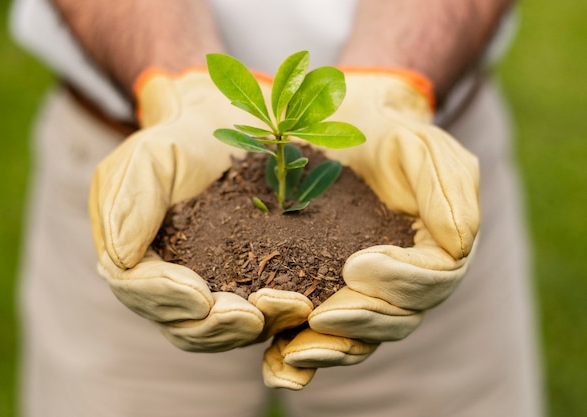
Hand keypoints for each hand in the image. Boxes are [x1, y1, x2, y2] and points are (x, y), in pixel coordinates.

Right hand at [89, 69, 310, 351]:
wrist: (229, 129)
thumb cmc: (186, 139)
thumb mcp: (152, 156)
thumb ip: (129, 199)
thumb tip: (119, 260)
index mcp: (134, 255)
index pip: (137, 289)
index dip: (165, 298)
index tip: (200, 295)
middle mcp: (165, 282)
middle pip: (180, 323)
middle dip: (212, 326)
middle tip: (249, 317)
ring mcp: (204, 290)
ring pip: (215, 331)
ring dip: (243, 331)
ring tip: (278, 314)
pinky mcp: (242, 288)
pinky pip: (250, 318)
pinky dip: (270, 320)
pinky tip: (299, 310)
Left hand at [262, 69, 479, 386]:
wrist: (341, 131)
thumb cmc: (384, 133)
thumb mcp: (420, 145)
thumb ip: (448, 186)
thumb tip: (460, 243)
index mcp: (438, 247)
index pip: (434, 278)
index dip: (401, 279)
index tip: (356, 266)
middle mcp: (408, 281)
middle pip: (397, 319)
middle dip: (360, 320)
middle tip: (320, 316)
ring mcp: (368, 295)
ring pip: (360, 338)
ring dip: (330, 349)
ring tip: (293, 352)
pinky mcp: (329, 298)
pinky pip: (323, 336)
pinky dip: (304, 351)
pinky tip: (275, 360)